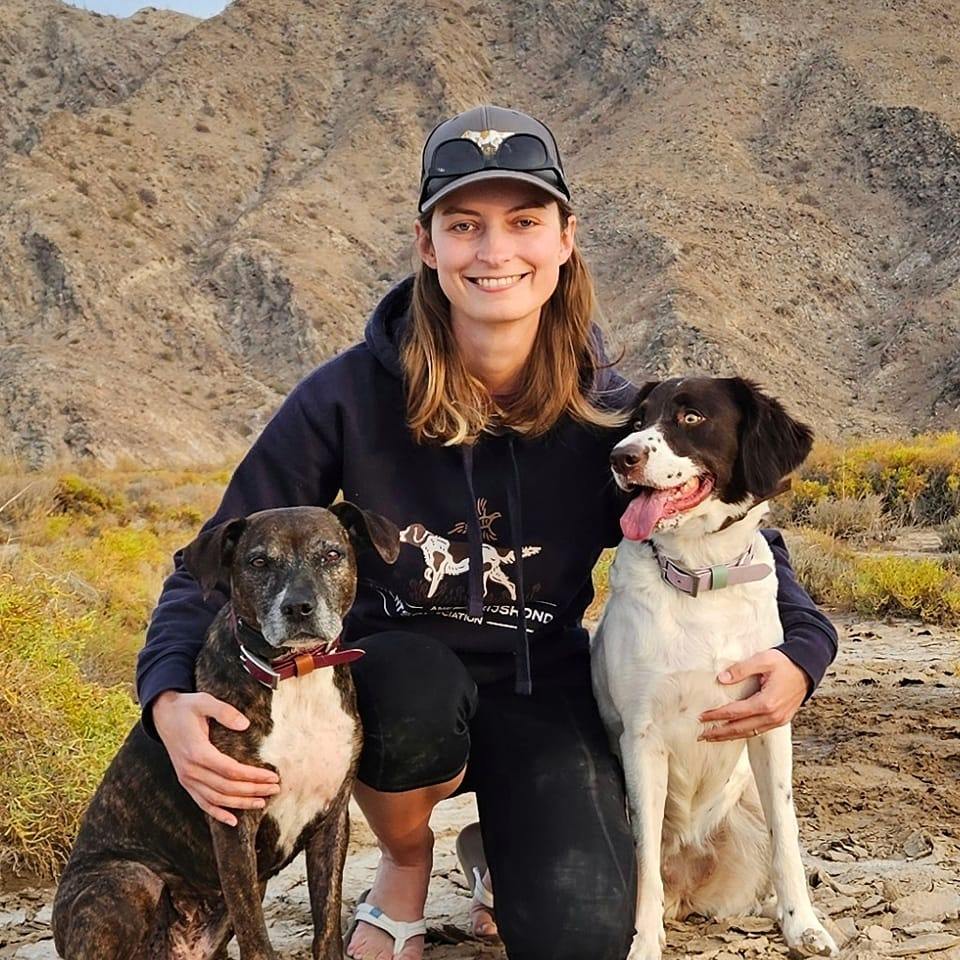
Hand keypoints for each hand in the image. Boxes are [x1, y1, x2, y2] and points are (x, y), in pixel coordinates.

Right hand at [152, 691, 279, 825]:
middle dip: (253, 790)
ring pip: (217, 799)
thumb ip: (225, 712)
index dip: (253, 776)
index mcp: (197, 752)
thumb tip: (245, 725)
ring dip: (240, 803)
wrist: (162, 715)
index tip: (272, 776)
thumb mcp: (204, 701)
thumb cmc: (186, 707)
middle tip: (275, 788)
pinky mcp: (186, 782)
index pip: (231, 770)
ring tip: (262, 803)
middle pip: (227, 788)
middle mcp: (191, 770)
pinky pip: (202, 803)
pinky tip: (233, 821)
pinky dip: (217, 814)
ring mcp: (187, 779)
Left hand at [698, 650, 809, 742]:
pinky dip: (744, 733)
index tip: (701, 717)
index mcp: (766, 702)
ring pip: (749, 733)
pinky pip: (759, 731)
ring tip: (713, 738)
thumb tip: (721, 678)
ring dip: (730, 736)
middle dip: (719, 733)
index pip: (735, 712)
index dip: (717, 716)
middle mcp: (772, 716)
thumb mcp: (762, 660)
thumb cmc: (785, 663)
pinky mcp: (781, 720)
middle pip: (740, 728)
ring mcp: (778, 720)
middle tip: (701, 736)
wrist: (808, 668)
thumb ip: (740, 669)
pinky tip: (733, 733)